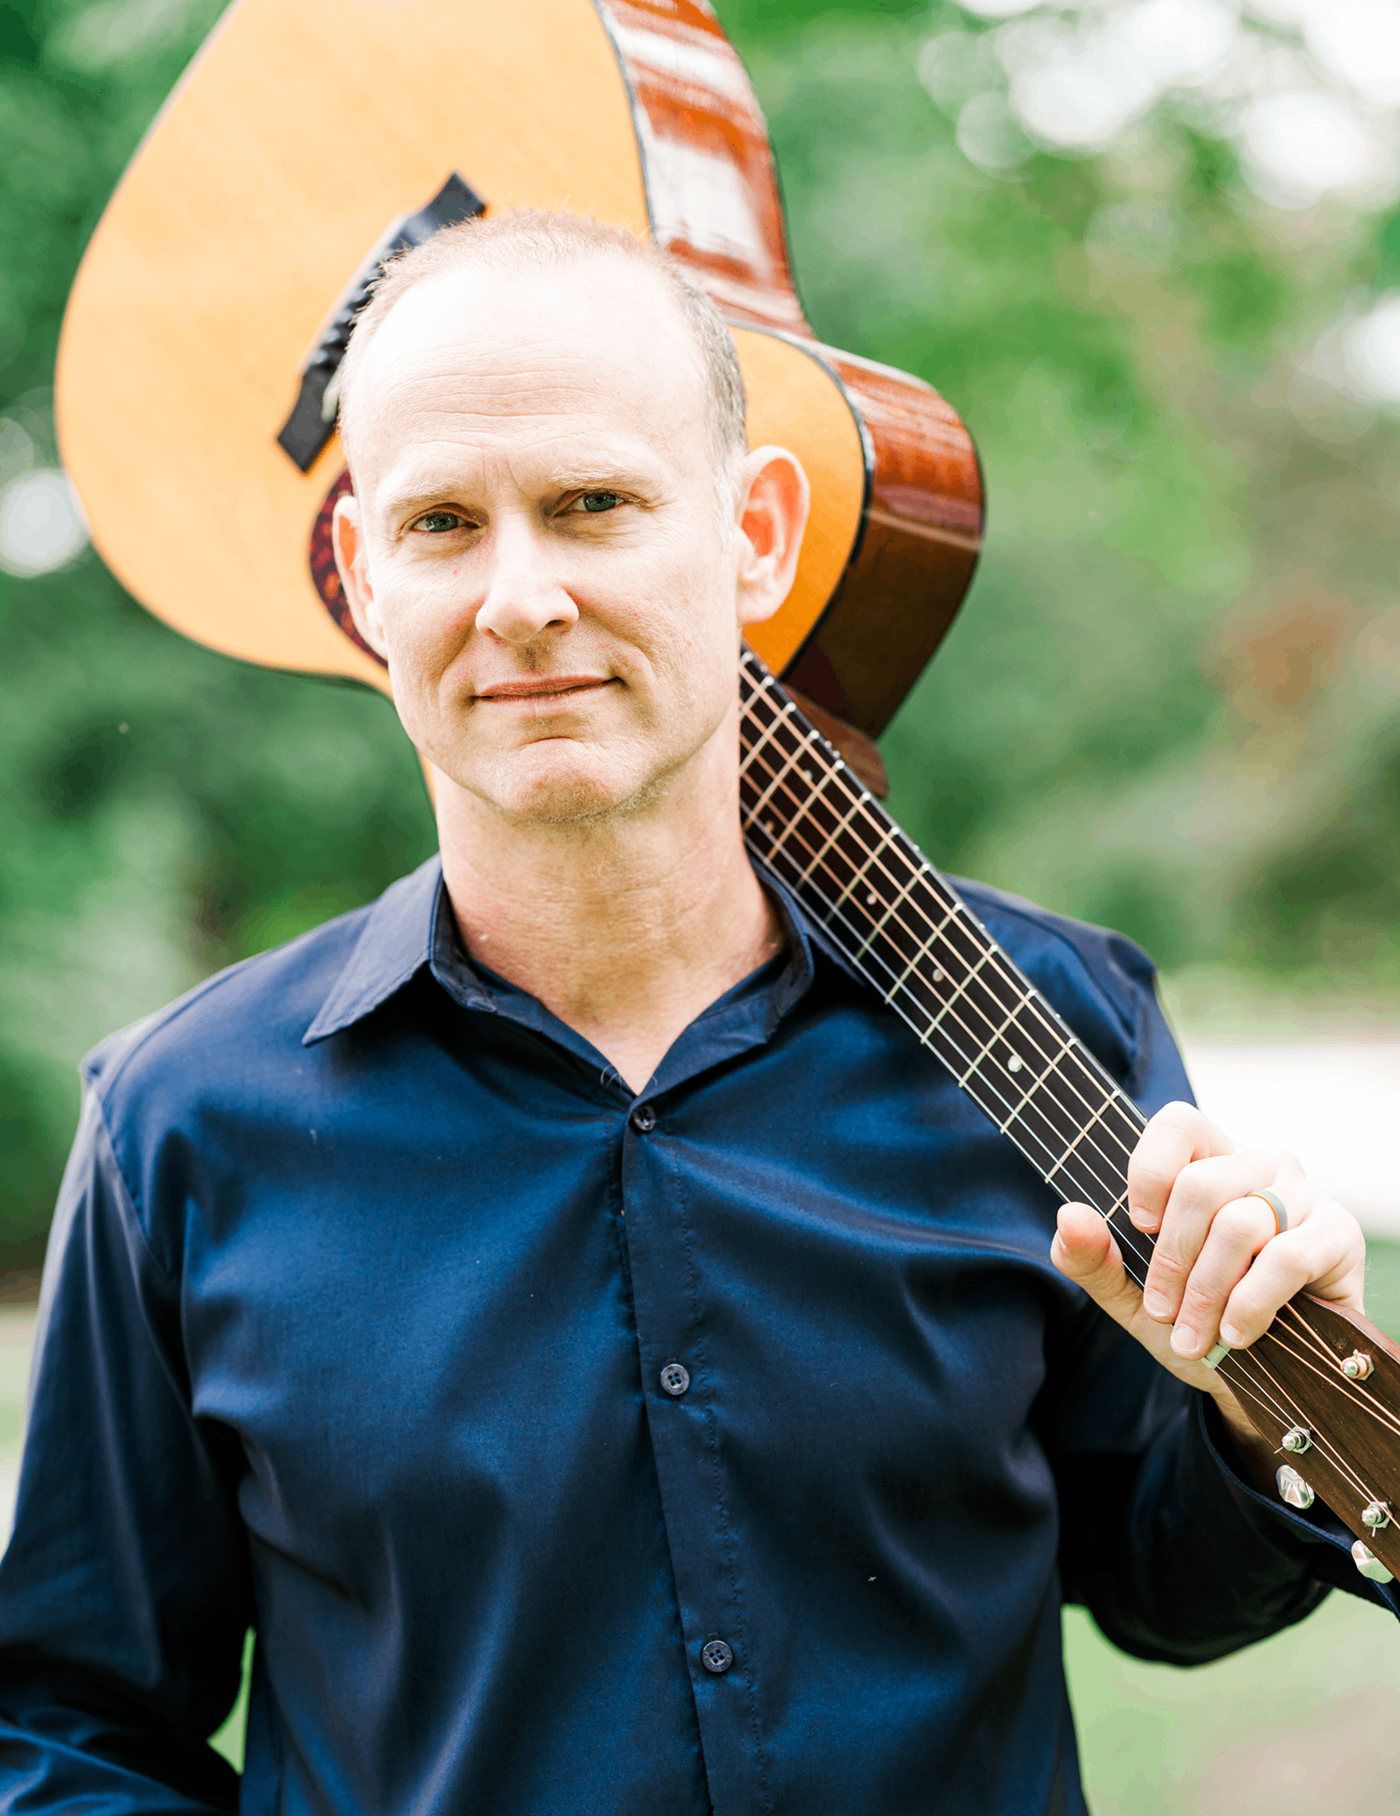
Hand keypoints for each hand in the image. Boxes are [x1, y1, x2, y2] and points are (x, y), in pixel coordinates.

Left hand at [1050, 1100, 1366, 1457]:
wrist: (1262, 1381)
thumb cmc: (1195, 1320)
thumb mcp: (1133, 1296)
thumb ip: (1093, 1257)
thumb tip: (1070, 1216)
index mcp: (1208, 1161)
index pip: (1178, 1123)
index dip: (1150, 1169)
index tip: (1139, 1225)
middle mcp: (1258, 1165)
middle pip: (1201, 1184)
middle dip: (1171, 1257)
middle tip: (1162, 1308)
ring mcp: (1303, 1195)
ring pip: (1240, 1223)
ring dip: (1207, 1290)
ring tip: (1193, 1334)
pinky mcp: (1337, 1235)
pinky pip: (1285, 1258)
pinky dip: (1249, 1304)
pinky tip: (1235, 1334)